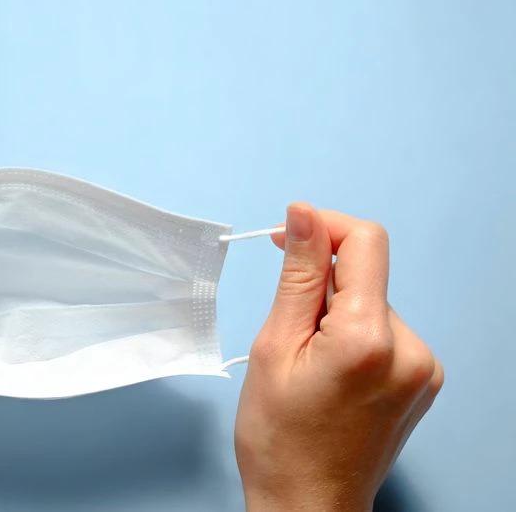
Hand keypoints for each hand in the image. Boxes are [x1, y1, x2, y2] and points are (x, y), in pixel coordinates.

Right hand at [235, 204, 442, 510]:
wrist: (308, 504)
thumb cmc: (279, 438)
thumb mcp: (274, 347)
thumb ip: (298, 276)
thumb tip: (304, 215)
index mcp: (369, 339)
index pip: (365, 243)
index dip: (324, 228)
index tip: (288, 239)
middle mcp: (412, 350)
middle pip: (366, 277)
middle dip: (321, 286)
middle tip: (287, 331)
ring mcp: (424, 369)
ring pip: (373, 305)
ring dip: (337, 314)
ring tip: (307, 363)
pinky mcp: (424, 381)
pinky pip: (386, 332)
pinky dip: (354, 336)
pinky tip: (330, 373)